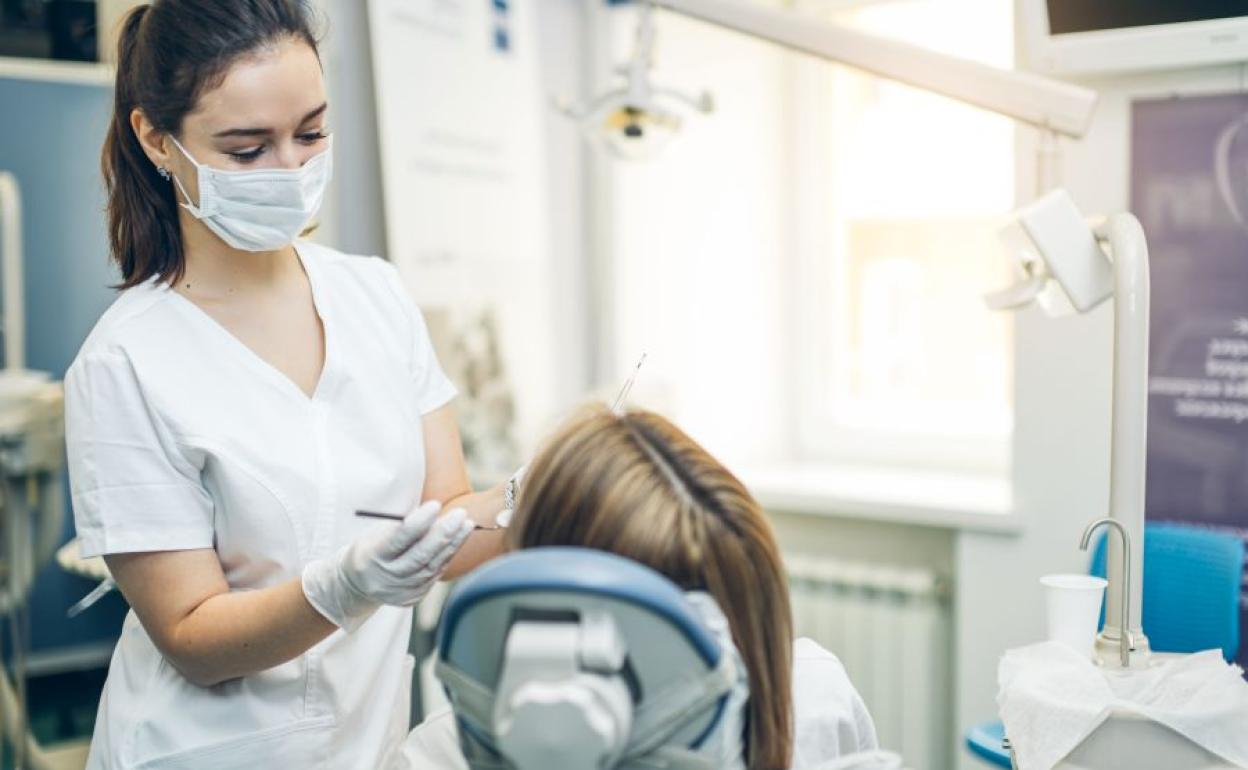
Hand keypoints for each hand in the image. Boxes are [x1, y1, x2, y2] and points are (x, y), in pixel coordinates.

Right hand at [302, 501, 473, 630]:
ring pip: (432, 566)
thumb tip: (434, 514)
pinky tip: (457, 541)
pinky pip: (434, 575)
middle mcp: (387, 577)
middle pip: (420, 555)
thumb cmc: (371, 549)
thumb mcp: (375, 535)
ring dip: (453, 544)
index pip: (399, 539)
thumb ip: (402, 528)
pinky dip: (447, 557)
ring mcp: (401, 591)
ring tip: (466, 524)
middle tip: (460, 514)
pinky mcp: (412, 597)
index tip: (435, 505)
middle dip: (443, 534)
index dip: (419, 522)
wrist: (356, 585)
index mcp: (373, 556)